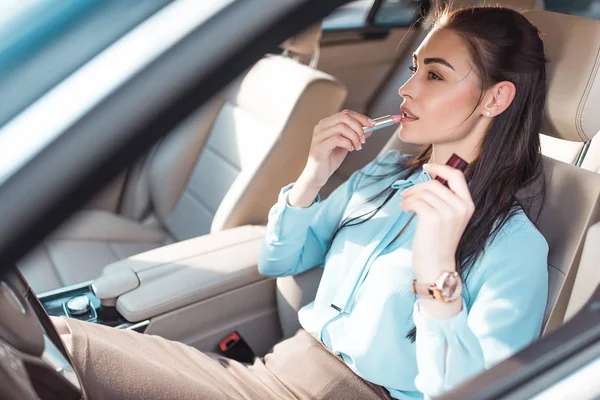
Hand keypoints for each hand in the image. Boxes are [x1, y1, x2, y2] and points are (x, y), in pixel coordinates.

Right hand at [300, 110, 374, 187]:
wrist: (317, 175)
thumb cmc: (330, 160)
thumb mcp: (346, 145)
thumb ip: (355, 136)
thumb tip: (370, 129)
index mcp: (326, 124)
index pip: (345, 113)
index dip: (360, 118)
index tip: (372, 124)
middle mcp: (321, 127)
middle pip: (344, 117)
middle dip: (358, 127)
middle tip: (363, 139)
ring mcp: (318, 136)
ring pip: (341, 127)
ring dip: (354, 137)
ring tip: (357, 147)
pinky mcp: (319, 146)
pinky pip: (336, 139)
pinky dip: (347, 143)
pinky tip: (350, 149)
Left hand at [400, 163, 473, 283]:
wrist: (436, 265)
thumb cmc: (438, 242)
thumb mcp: (449, 218)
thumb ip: (444, 200)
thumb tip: (427, 181)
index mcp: (468, 204)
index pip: (457, 176)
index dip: (440, 168)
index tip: (426, 166)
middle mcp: (461, 207)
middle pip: (435, 183)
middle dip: (417, 187)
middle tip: (406, 194)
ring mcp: (449, 212)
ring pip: (424, 192)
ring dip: (410, 196)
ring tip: (404, 204)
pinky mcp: (434, 218)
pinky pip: (416, 201)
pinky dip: (407, 203)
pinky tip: (405, 209)